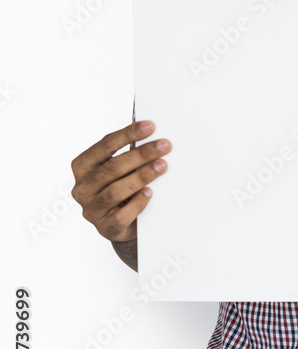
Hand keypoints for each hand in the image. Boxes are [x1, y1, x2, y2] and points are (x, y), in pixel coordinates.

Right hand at [70, 120, 171, 241]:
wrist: (123, 223)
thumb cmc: (121, 186)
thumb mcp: (121, 166)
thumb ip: (128, 146)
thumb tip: (145, 120)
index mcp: (82, 167)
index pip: (105, 146)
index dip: (128, 134)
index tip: (151, 126)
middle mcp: (82, 188)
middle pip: (112, 168)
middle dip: (141, 154)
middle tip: (164, 146)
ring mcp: (92, 210)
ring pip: (115, 191)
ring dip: (141, 176)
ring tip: (162, 166)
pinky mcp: (105, 228)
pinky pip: (121, 215)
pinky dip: (137, 203)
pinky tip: (150, 192)